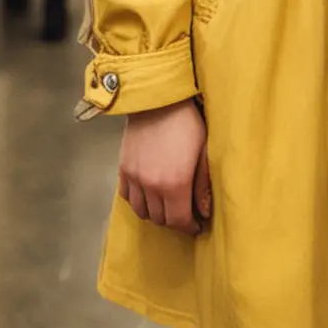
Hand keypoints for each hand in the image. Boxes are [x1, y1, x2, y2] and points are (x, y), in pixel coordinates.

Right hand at [117, 99, 210, 234]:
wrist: (158, 100)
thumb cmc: (187, 123)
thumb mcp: (203, 152)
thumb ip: (203, 185)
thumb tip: (203, 211)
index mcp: (175, 183)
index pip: (178, 220)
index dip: (188, 227)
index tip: (196, 226)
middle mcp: (151, 185)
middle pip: (160, 219)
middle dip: (174, 221)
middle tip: (185, 214)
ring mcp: (134, 178)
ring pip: (141, 211)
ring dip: (155, 213)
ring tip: (168, 205)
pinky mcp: (123, 168)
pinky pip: (127, 196)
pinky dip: (138, 201)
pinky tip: (149, 194)